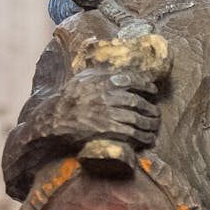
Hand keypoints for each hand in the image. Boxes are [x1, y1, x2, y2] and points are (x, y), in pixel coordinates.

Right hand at [45, 69, 159, 149]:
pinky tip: (148, 139)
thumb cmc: (67, 98)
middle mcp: (108, 95)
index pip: (133, 80)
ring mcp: (109, 113)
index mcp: (104, 80)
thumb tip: (114, 70)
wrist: (53, 119)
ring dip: (150, 124)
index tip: (153, 90)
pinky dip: (143, 137)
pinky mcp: (108, 129)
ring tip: (154, 126)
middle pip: (138, 102)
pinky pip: (132, 133)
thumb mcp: (82, 78)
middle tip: (156, 113)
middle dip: (150, 108)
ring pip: (138, 118)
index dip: (146, 86)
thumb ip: (100, 73)